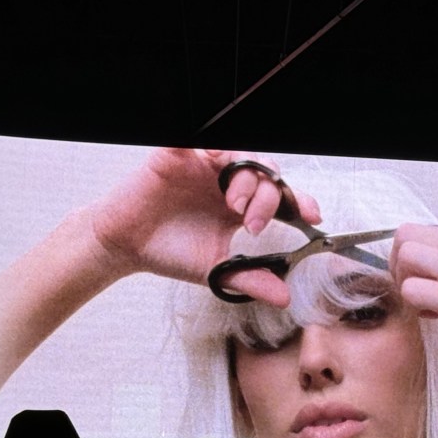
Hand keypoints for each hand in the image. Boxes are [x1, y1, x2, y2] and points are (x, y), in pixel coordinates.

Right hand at [89, 148, 320, 305]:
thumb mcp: (216, 270)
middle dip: (269, 196)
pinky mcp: (177, 156)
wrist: (125, 247)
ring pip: (240, 154)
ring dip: (247, 176)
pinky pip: (197, 140)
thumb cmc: (170, 252)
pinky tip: (213, 161)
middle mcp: (227, 183)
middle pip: (266, 173)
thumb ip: (251, 280)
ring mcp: (203, 166)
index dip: (299, 201)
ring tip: (235, 204)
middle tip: (254, 222)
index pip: (279, 196)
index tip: (312, 215)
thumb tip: (285, 297)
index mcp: (243, 206)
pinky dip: (210, 146)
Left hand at [389, 223, 437, 381]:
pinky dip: (413, 307)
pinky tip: (436, 319)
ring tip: (427, 306)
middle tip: (415, 293)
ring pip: (406, 255)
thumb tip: (422, 270)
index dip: (410, 259)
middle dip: (399, 266)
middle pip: (406, 236)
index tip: (423, 282)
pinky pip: (412, 290)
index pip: (419, 231)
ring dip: (405, 284)